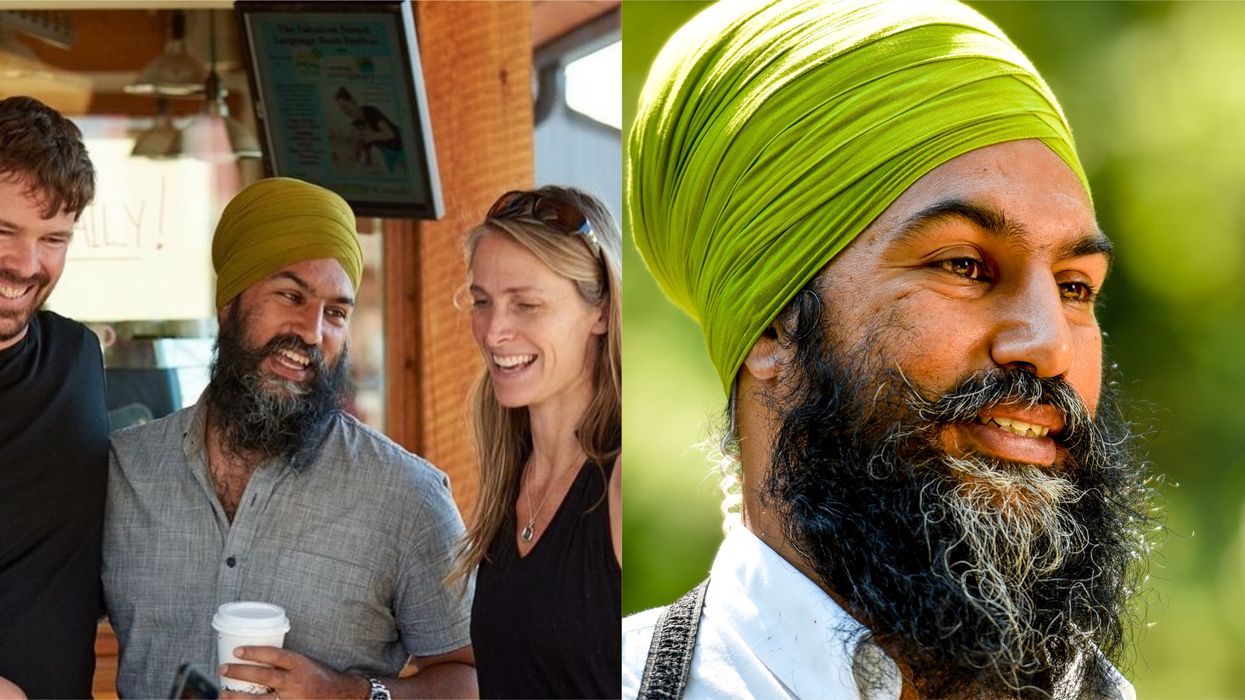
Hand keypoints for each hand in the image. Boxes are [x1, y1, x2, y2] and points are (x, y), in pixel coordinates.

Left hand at [218, 646, 368, 699]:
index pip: (275, 655)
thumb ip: (284, 663)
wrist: (340, 695)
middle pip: (263, 677)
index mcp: (300, 665)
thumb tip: (254, 660)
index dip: (255, 652)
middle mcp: (295, 682)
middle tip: (223, 668)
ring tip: (222, 694)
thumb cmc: (319, 677)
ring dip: (238, 697)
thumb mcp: (305, 663)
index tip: (237, 651)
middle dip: (240, 672)